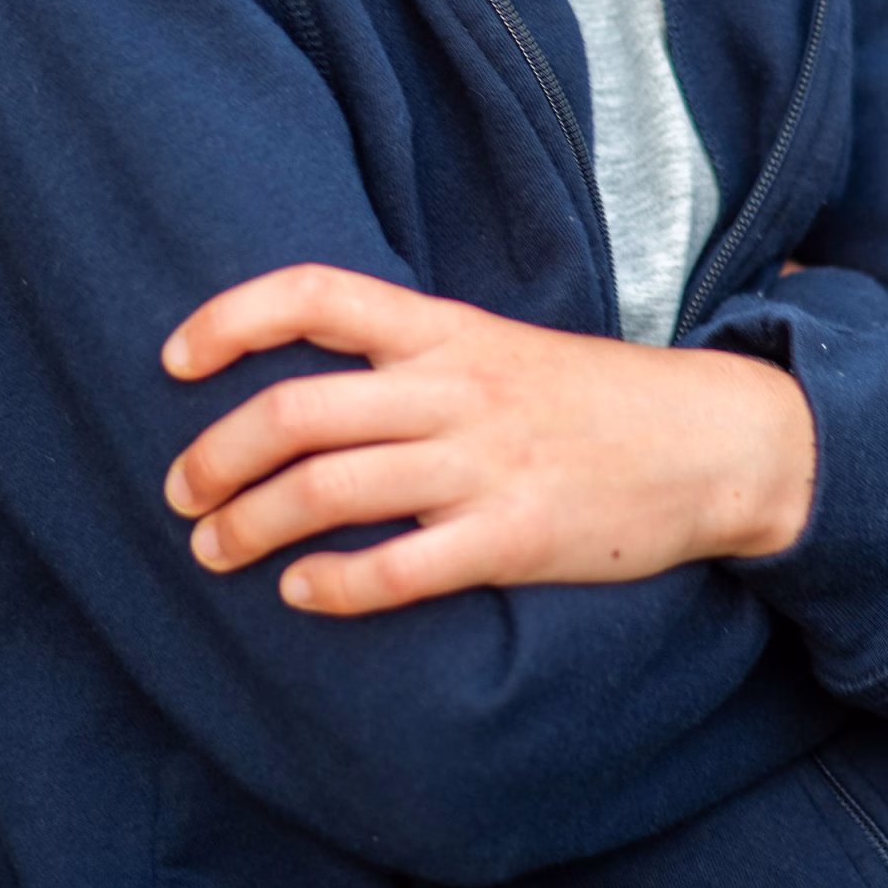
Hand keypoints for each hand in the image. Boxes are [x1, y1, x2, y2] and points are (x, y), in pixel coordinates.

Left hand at [162, 264, 816, 615]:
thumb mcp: (496, 348)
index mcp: (445, 329)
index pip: (315, 293)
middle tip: (180, 496)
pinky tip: (301, 594)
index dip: (231, 319)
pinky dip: (334, 585)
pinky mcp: (513, 538)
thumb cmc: (589, 399)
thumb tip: (306, 383)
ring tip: (214, 552)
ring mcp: (482, 463)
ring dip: (249, 527)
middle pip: (295, 411)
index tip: (174, 359)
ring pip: (327, 490)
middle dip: (215, 459)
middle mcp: (453, 387)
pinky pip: (399, 567)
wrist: (712, 440)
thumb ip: (412, 358)